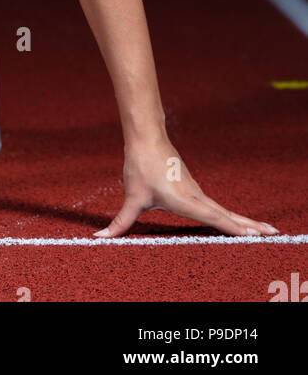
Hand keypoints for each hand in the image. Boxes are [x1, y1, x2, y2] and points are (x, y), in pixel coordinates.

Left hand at [93, 139, 278, 238]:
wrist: (146, 136)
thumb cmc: (140, 166)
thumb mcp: (132, 198)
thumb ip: (120, 223)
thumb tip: (101, 238)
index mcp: (186, 200)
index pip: (215, 218)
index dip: (234, 228)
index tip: (254, 236)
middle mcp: (196, 196)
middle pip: (227, 214)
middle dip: (250, 226)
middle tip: (273, 233)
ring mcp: (197, 191)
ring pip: (223, 209)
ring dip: (243, 220)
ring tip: (263, 230)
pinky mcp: (193, 188)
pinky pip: (216, 205)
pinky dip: (230, 214)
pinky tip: (235, 220)